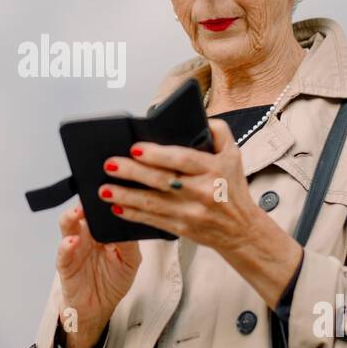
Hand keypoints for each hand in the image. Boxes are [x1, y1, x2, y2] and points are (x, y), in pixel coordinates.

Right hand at [54, 203, 141, 347]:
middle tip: (94, 193)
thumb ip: (130, 242)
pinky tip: (73, 242)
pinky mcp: (65, 263)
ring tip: (78, 212)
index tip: (112, 187)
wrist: (98, 307)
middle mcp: (87, 234)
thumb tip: (127, 222)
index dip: (105, 198)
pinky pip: (63, 251)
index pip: (101, 208)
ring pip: (68, 224)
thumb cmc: (113, 281)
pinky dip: (66, 245)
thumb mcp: (131, 261)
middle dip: (86, 201)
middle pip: (83, 210)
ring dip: (71, 216)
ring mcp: (74, 246)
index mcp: (103, 230)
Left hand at [97, 118, 269, 271]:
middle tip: (110, 164)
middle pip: (162, 181)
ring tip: (104, 188)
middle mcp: (202, 192)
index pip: (183, 160)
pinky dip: (133, 215)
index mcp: (213, 170)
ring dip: (125, 196)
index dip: (158, 154)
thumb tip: (200, 118)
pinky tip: (116, 207)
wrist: (242, 229)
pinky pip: (153, 221)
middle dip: (133, 172)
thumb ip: (219, 131)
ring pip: (153, 203)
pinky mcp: (181, 229)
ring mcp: (190, 213)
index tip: (135, 148)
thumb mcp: (234, 155)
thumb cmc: (232, 188)